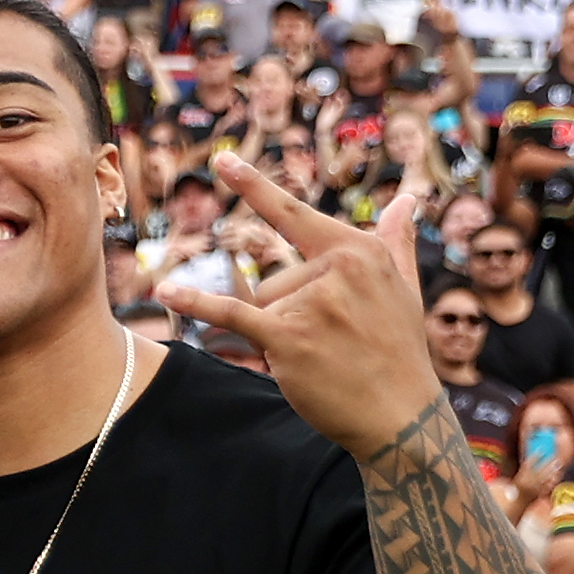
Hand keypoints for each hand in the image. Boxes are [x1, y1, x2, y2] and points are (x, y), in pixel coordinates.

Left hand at [157, 155, 438, 457]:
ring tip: (322, 355)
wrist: (400, 413)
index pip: (294, 214)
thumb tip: (408, 198)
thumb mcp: (404, 287)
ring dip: (278, 333)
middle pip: (274, 280)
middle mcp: (336, 269)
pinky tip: (164, 292)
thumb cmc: (399, 349)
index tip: (222, 160)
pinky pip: (232, 313)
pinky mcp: (288, 337)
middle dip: (289, 314)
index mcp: (359, 251)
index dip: (254, 188)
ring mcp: (312, 302)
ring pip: (261, 305)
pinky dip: (196, 305)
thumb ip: (396, 241)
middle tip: (334, 343)